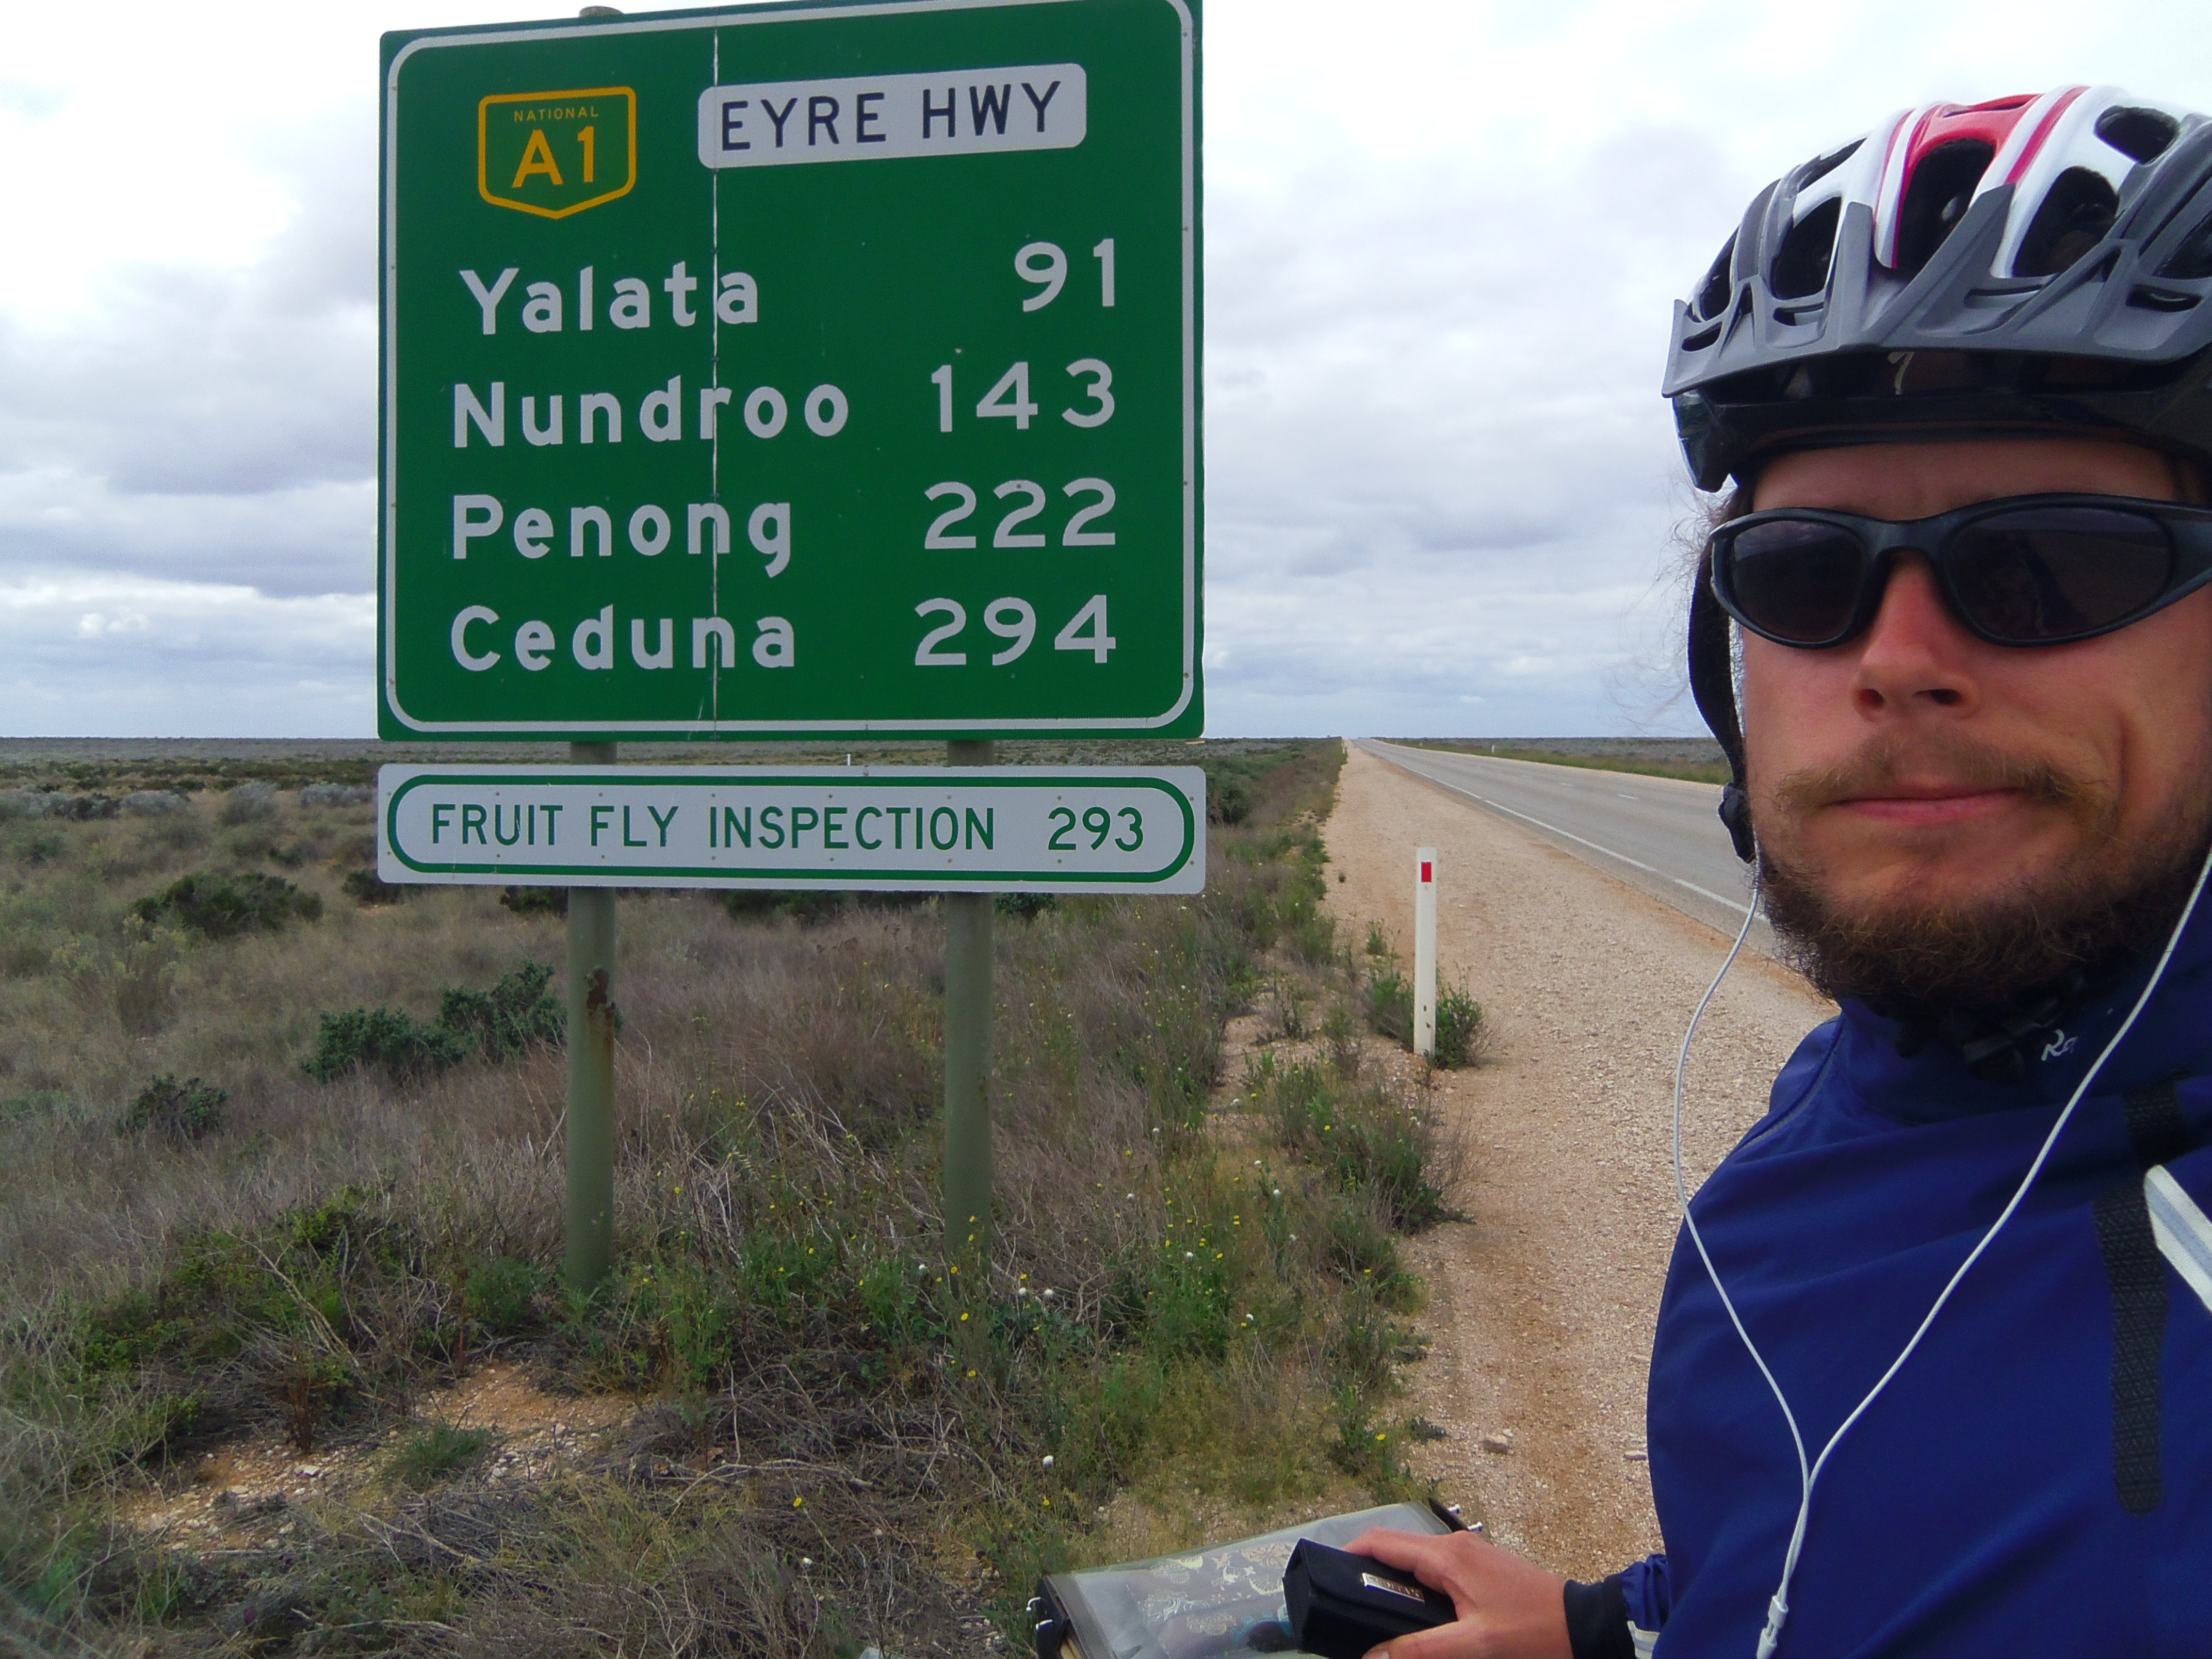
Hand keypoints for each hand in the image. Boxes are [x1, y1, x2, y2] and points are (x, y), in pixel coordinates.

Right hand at [1341, 1527, 1571, 1658]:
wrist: (1586, 1625)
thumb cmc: (1533, 1632)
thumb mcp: (1475, 1645)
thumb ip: (1420, 1650)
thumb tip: (1372, 1657)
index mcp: (1448, 1556)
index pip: (1383, 1542)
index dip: (1348, 1555)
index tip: (1324, 1577)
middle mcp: (1455, 1546)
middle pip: (1395, 1549)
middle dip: (1366, 1573)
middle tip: (1346, 1606)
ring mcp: (1470, 1555)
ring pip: (1415, 1561)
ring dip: (1392, 1583)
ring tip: (1374, 1616)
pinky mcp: (1481, 1568)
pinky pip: (1436, 1571)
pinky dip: (1416, 1587)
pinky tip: (1414, 1617)